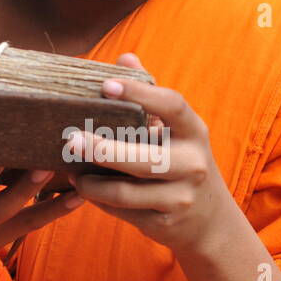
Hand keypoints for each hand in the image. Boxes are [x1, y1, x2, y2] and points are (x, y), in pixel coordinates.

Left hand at [63, 53, 231, 254]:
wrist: (209, 221)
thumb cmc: (182, 163)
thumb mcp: (176, 131)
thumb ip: (150, 96)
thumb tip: (125, 57)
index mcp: (194, 132)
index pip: (172, 106)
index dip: (139, 93)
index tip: (105, 85)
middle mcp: (193, 164)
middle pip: (143, 158)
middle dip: (103, 150)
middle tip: (71, 139)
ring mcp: (180, 197)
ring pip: (126, 192)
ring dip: (92, 183)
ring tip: (71, 170)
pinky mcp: (164, 223)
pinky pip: (123, 211)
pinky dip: (99, 200)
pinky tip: (84, 188)